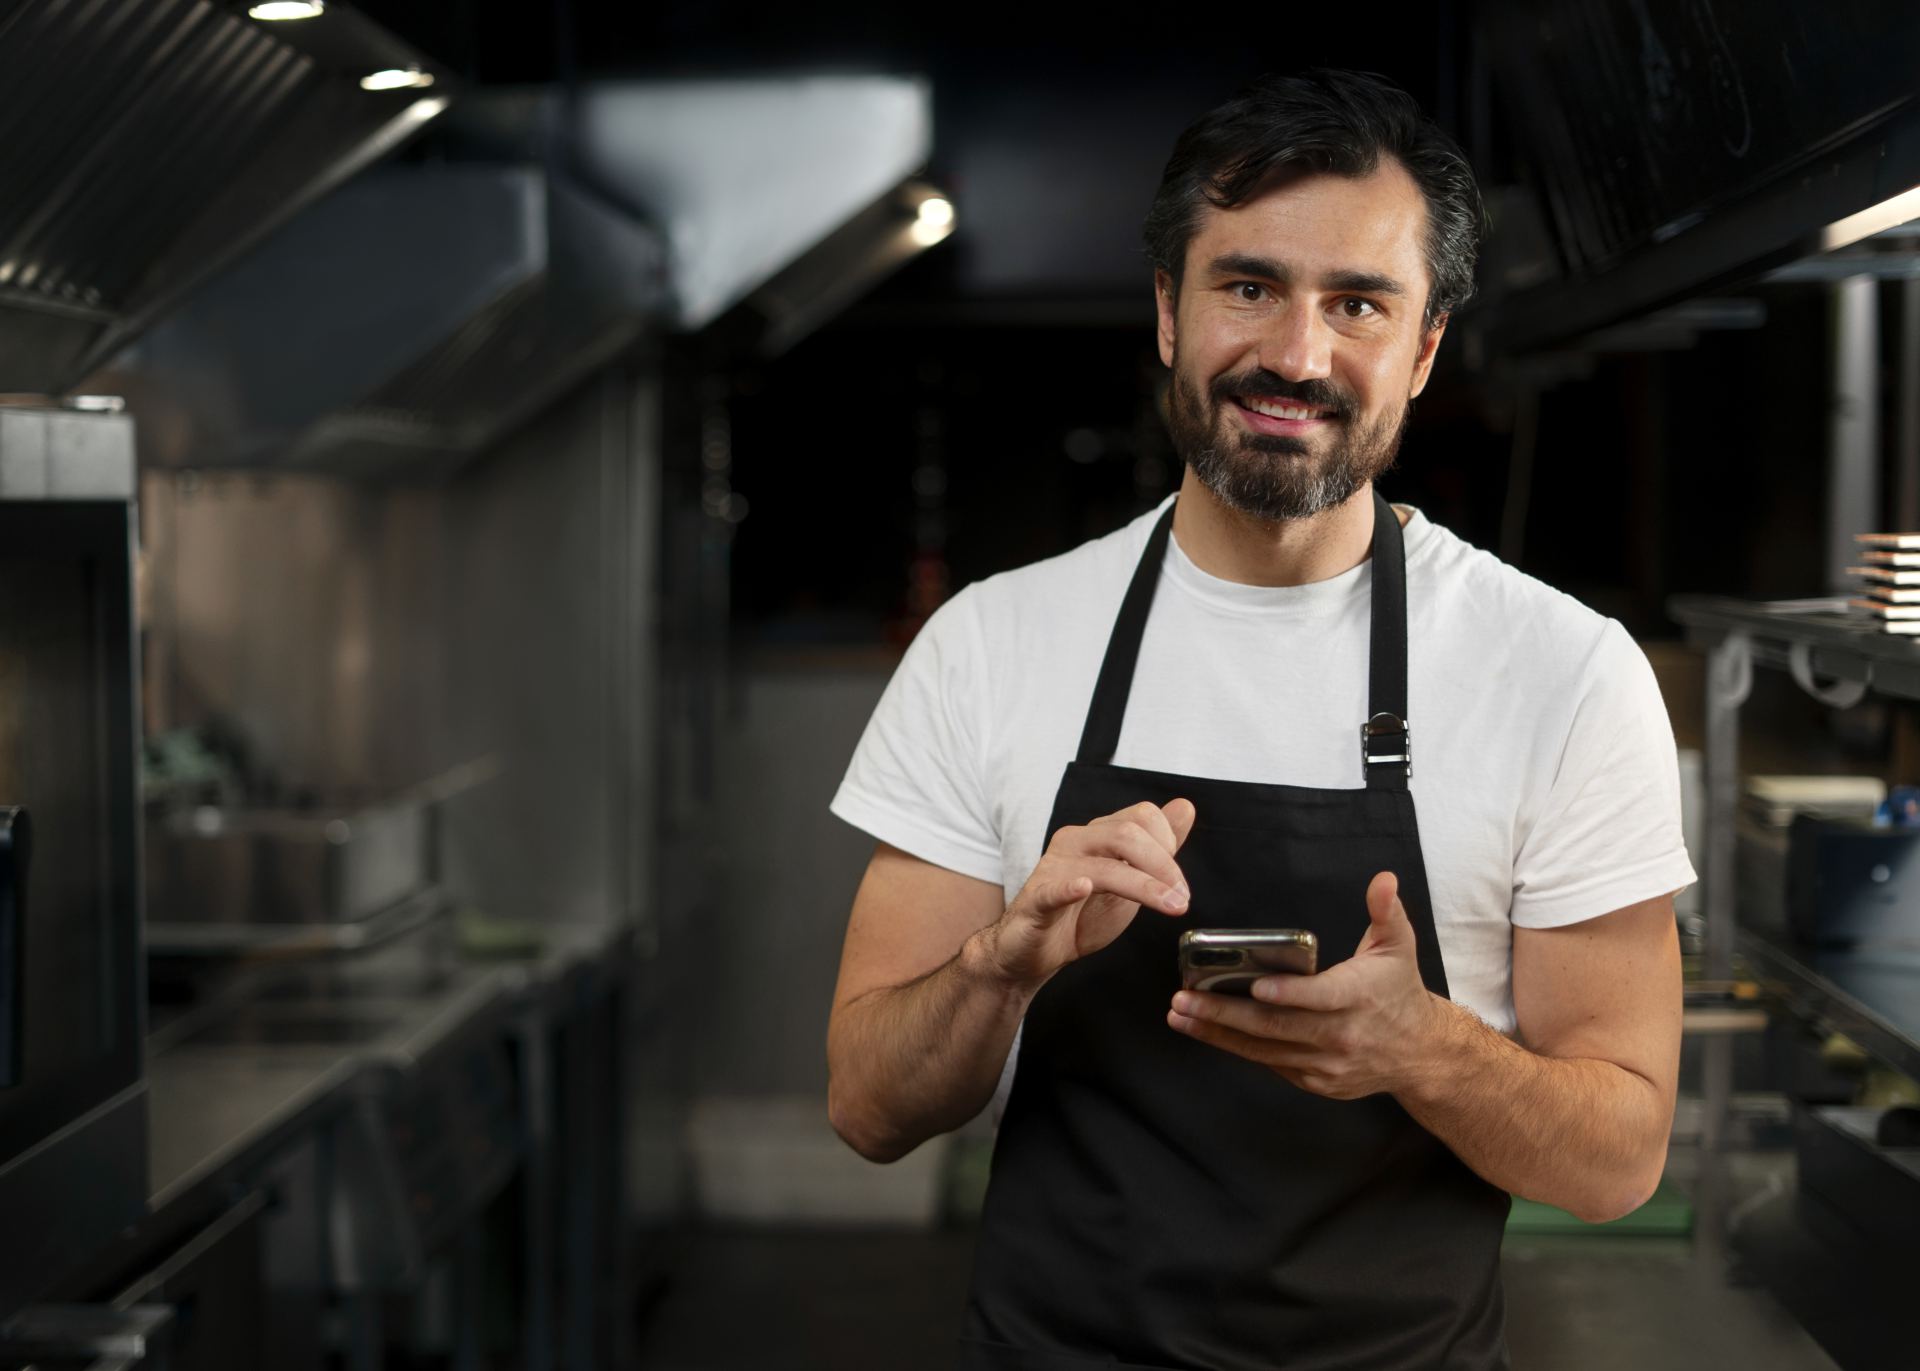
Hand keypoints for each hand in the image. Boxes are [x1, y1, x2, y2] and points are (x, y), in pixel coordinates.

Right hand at [979, 798, 1197, 989]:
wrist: (1035, 952)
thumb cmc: (1081, 915)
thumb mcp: (1129, 879)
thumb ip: (1157, 846)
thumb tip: (1185, 807)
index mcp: (1097, 835)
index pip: (1141, 816)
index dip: (1169, 843)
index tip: (1179, 882)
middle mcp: (1074, 842)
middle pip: (1126, 834)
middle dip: (1163, 866)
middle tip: (1182, 898)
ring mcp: (1053, 869)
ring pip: (1103, 866)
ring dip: (1144, 887)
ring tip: (1170, 907)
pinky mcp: (1036, 901)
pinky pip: (1052, 890)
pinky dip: (1069, 888)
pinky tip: (1083, 889)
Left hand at [1165, 870, 1448, 1099]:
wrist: (1419, 1054)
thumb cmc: (1399, 991)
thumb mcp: (1399, 946)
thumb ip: (1386, 912)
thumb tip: (1383, 880)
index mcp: (1360, 997)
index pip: (1321, 997)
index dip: (1289, 993)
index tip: (1254, 984)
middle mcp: (1342, 1036)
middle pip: (1277, 1027)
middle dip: (1225, 1013)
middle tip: (1183, 999)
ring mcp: (1327, 1064)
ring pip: (1265, 1050)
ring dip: (1218, 1033)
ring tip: (1180, 1015)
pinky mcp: (1316, 1081)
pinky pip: (1270, 1064)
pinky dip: (1237, 1048)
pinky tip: (1207, 1031)